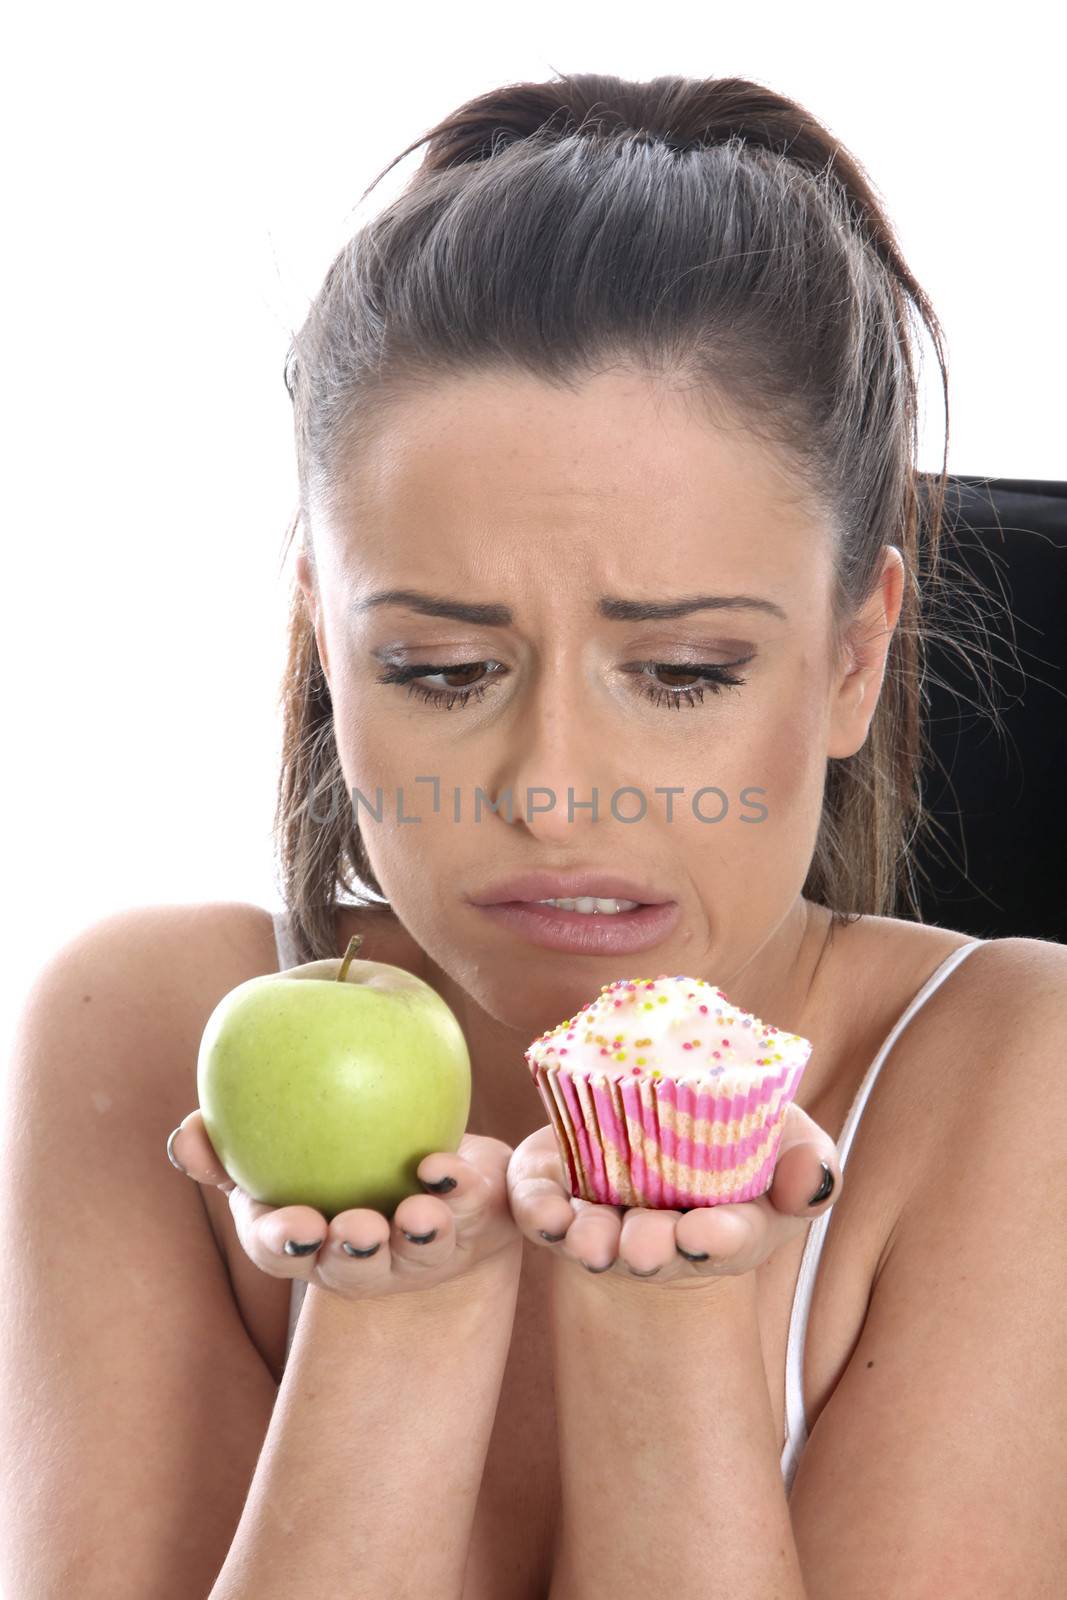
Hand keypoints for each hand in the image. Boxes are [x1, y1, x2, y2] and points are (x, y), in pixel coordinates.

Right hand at [166, 1109, 521, 1299]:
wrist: (431, 1159)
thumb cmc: (334, 1148)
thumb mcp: (276, 1142)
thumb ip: (227, 1142)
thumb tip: (185, 1134)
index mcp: (308, 1239)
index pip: (281, 1250)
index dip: (282, 1243)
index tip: (293, 1224)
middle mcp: (366, 1258)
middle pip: (353, 1267)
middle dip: (352, 1254)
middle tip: (356, 1228)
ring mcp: (423, 1251)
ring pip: (419, 1252)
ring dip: (417, 1234)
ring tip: (417, 1214)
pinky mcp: (476, 1225)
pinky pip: (471, 1209)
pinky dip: (461, 1190)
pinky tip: (449, 1167)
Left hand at [506, 1100, 841, 1284]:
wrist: (659, 1110)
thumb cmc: (735, 1131)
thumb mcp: (785, 1139)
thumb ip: (808, 1160)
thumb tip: (811, 1180)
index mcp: (726, 1227)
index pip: (729, 1241)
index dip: (720, 1239)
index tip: (705, 1234)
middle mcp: (660, 1236)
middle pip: (657, 1251)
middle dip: (651, 1251)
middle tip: (643, 1248)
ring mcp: (603, 1220)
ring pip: (594, 1240)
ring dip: (591, 1242)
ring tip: (590, 1240)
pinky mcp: (553, 1193)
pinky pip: (539, 1209)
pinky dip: (538, 1210)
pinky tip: (544, 1210)